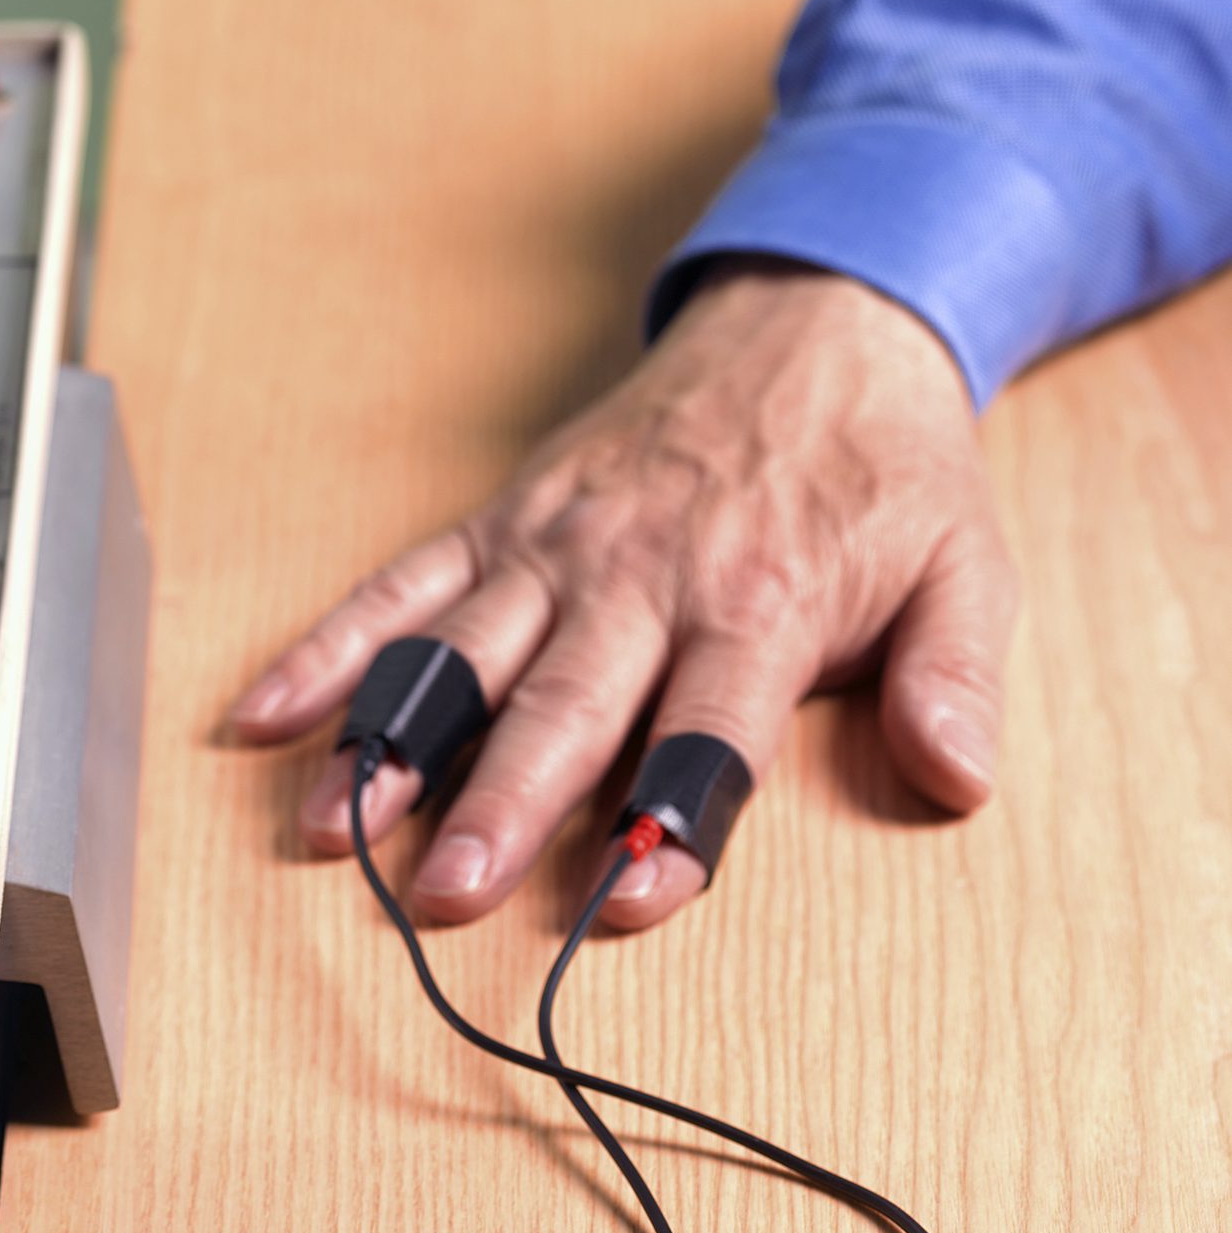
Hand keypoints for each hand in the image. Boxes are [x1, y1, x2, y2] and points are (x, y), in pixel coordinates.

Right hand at [225, 261, 1017, 929]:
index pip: (708, 735)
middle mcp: (641, 577)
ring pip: (460, 653)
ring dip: (393, 741)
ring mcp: (555, 547)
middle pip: (561, 705)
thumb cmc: (881, 472)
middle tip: (445, 888)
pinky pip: (400, 588)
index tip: (624, 905)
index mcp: (757, 603)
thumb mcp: (966, 567)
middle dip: (500, 800)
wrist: (814, 326)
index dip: (668, 825)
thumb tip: (957, 775)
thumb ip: (955, 675)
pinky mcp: (501, 522)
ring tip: (334, 825)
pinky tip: (266, 716)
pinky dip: (330, 649)